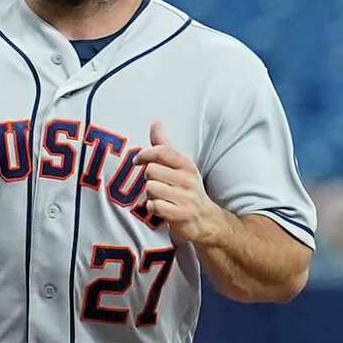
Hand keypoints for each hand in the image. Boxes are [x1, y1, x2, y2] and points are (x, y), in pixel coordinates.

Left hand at [135, 120, 224, 244]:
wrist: (205, 219)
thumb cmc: (186, 189)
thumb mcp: (179, 166)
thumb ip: (164, 146)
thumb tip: (155, 122)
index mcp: (186, 164)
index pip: (161, 152)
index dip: (144, 155)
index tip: (137, 161)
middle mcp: (187, 179)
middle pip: (151, 171)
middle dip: (148, 179)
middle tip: (157, 184)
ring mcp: (185, 197)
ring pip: (150, 188)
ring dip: (150, 195)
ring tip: (161, 197)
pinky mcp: (180, 214)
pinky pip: (154, 206)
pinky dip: (152, 208)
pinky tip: (161, 208)